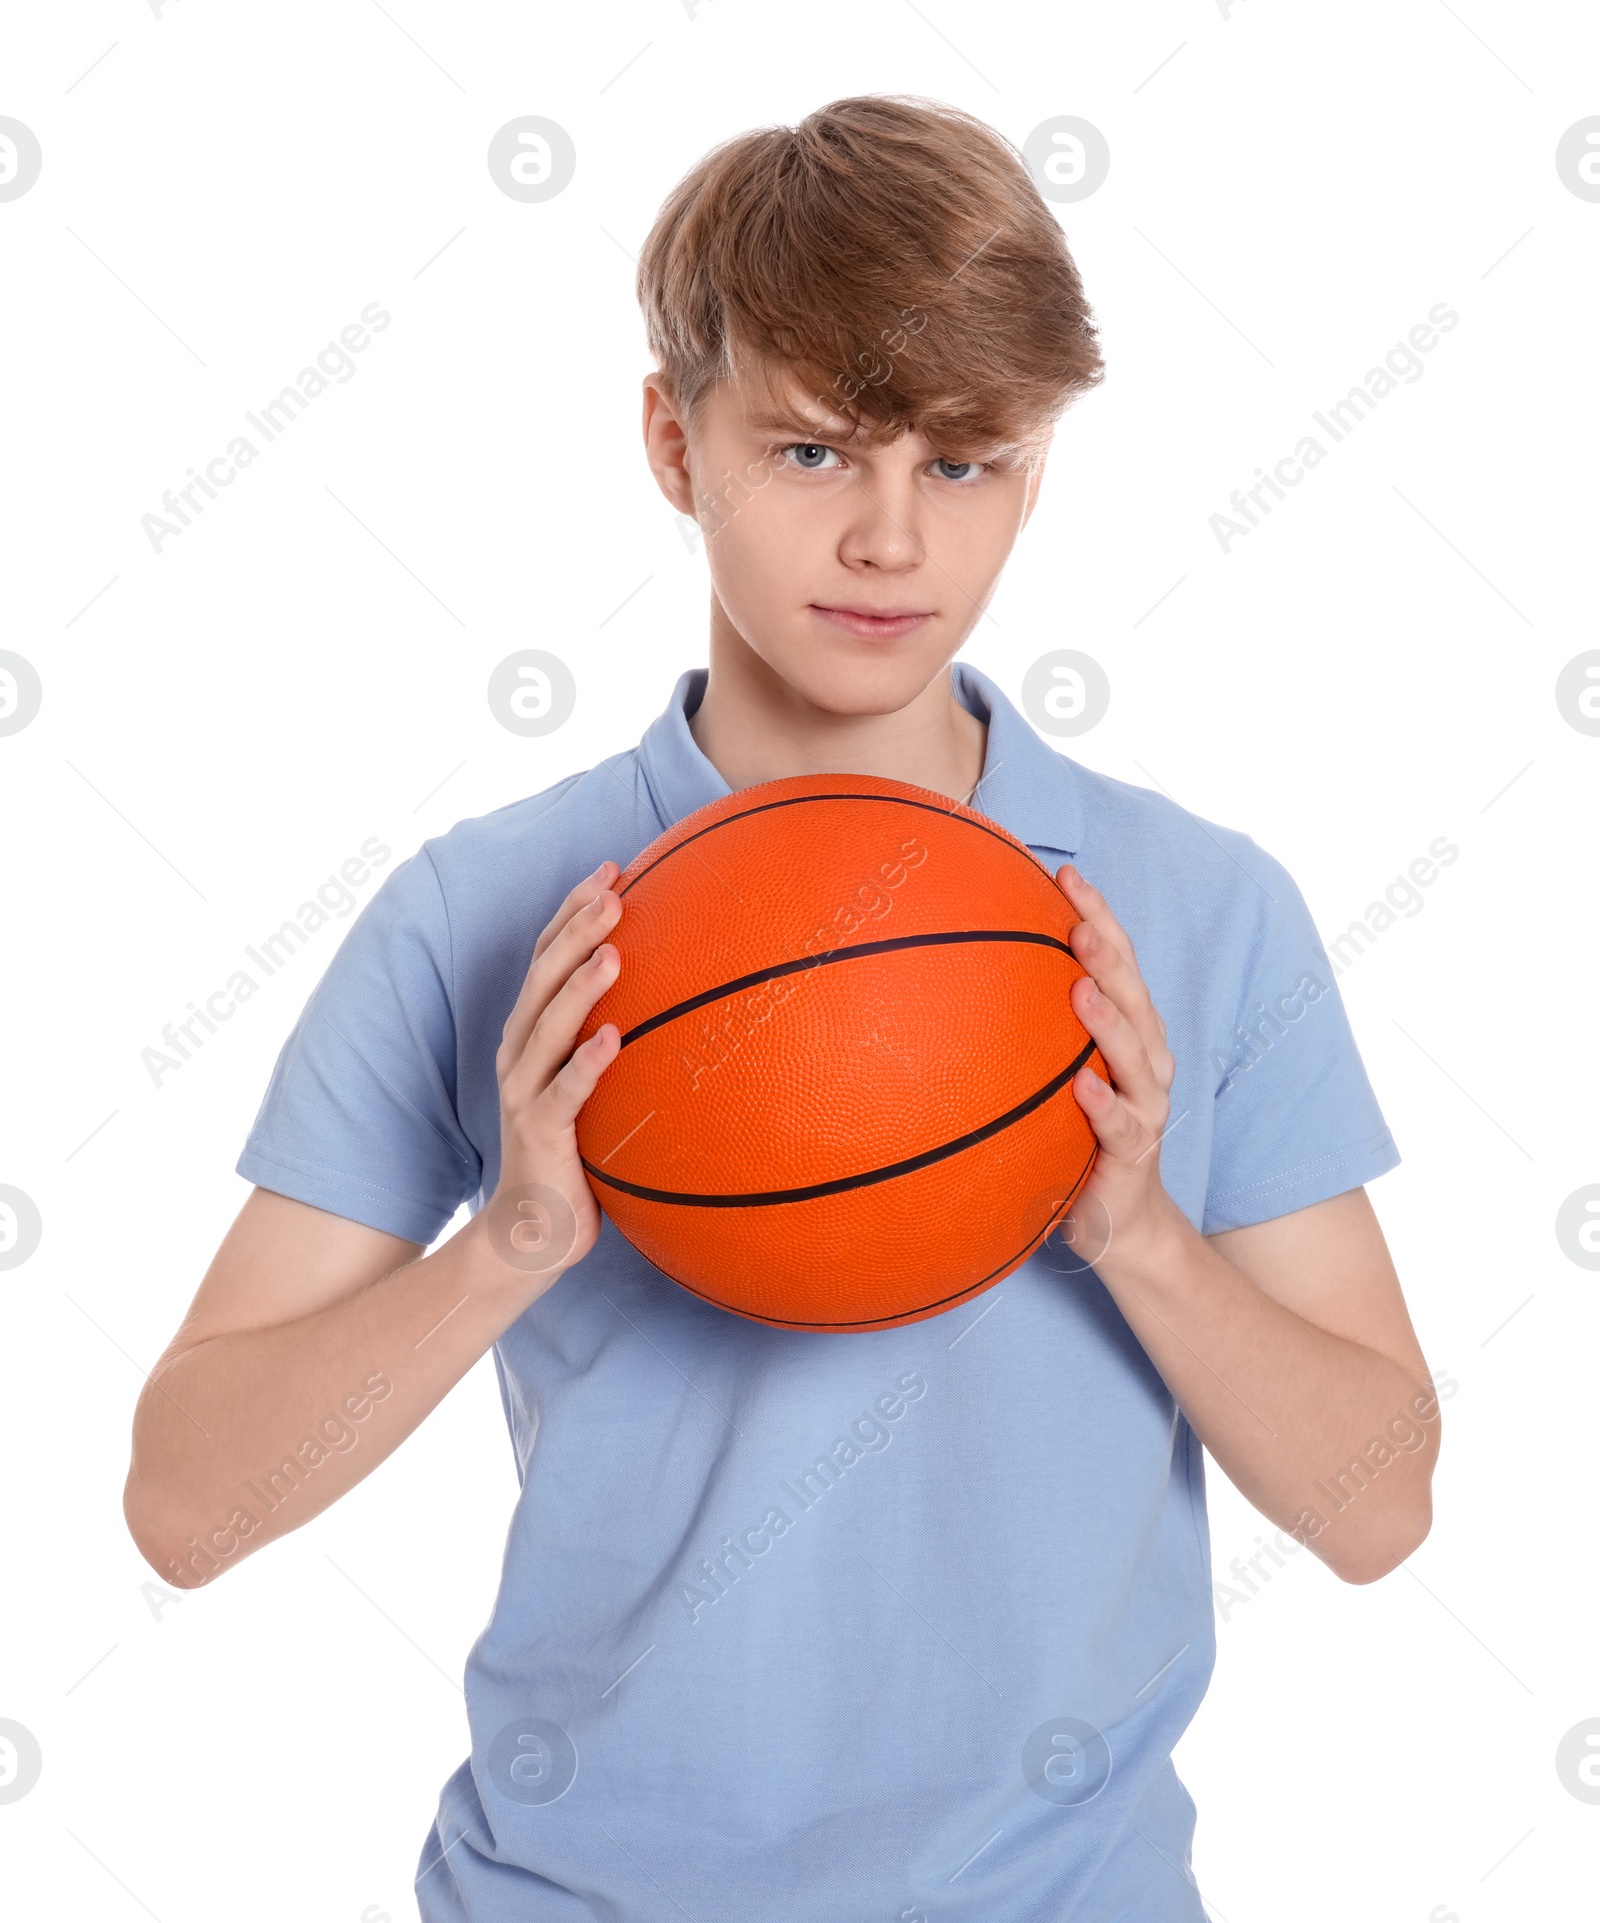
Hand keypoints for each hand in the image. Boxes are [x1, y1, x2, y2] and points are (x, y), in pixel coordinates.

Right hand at [476, 860, 624, 1288]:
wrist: (532, 1231)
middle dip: (576, 929)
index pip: (548, 957)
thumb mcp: (600, 1092)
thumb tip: (694, 1007)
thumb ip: (622, 1048)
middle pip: (543, 976)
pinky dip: (585, 1064)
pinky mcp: (539, 1133)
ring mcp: (525, 1092)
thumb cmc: (576, 1154)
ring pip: (546, 1026)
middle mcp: (520, 1053)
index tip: (611, 870)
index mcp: (533, 1035)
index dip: (573, 911)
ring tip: (613, 952)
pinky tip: (612, 1040)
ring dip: (579, 987)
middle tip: (613, 891)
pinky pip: (564, 1093)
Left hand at [1056, 864, 1182, 1268]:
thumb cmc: (1077, 1132)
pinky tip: (1083, 1084)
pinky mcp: (1136, 1152)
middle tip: (1078, 920)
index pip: (1118, 960)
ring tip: (1081, 988)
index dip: (1098, 914)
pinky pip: (1122, 1125)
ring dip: (1109, 1020)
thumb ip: (1029, 1027)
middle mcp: (1147, 1060)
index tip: (1065, 872)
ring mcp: (1146, 1105)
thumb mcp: (1052, 1072)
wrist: (1116, 1220)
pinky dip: (1104, 1103)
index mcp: (1130, 1031)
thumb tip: (954, 971)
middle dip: (1109, 954)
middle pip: (1134, 995)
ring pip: (1136, 1054)